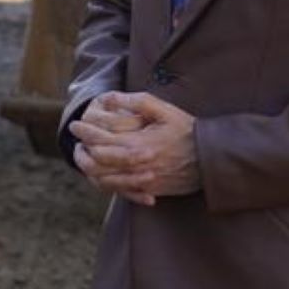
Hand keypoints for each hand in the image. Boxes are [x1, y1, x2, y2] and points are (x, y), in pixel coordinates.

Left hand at [71, 91, 200, 205]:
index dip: (84, 131)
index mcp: (138, 144)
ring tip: (85, 154)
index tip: (75, 123)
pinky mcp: (150, 190)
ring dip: (90, 167)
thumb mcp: (164, 110)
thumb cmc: (187, 130)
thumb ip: (135, 102)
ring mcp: (143, 181)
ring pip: (105, 180)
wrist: (212, 158)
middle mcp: (137, 166)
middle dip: (82, 150)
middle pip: (97, 162)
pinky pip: (121, 191)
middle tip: (77, 139)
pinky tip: (102, 172)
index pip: (100, 140)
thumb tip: (108, 98)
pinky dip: (106, 182)